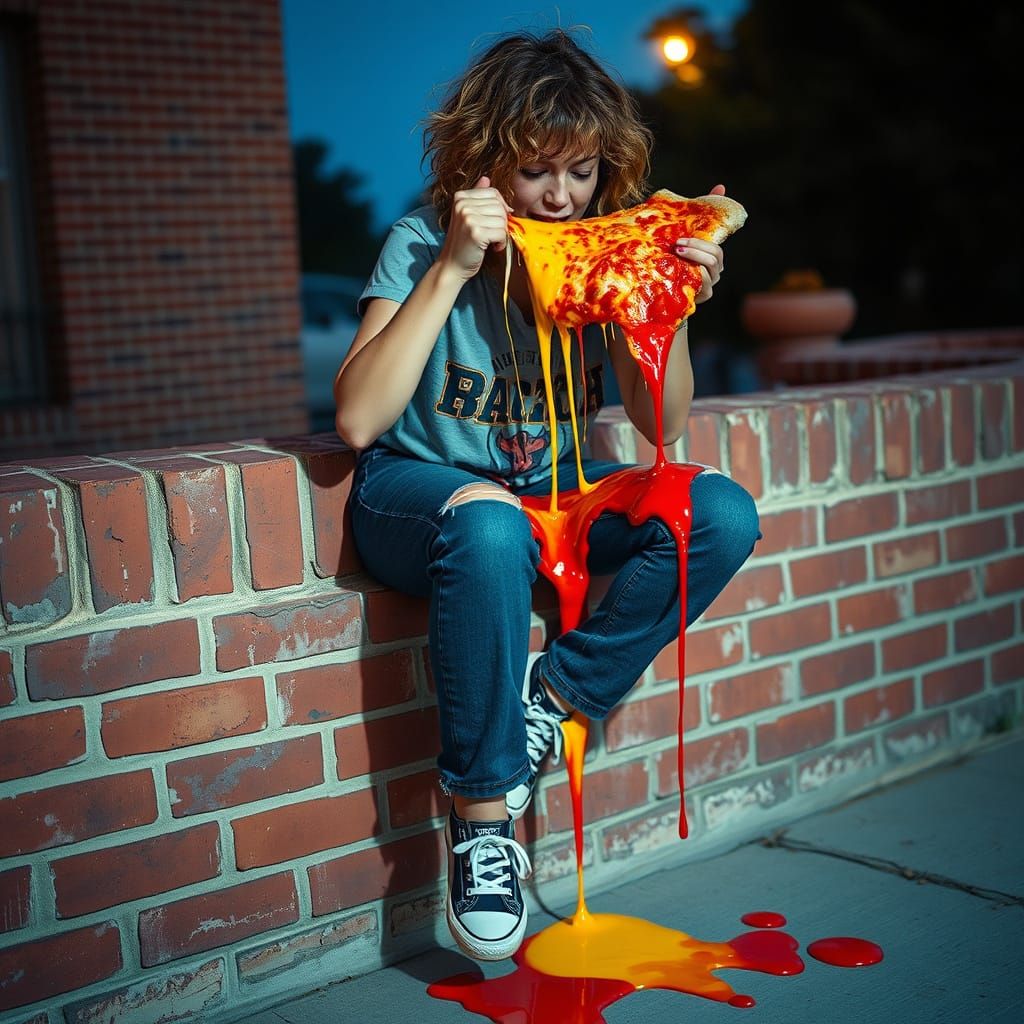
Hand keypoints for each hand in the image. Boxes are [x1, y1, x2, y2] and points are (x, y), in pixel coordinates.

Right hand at [441, 176, 512, 280]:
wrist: (452, 266)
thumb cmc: (463, 243)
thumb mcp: (468, 216)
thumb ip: (477, 196)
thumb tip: (486, 178)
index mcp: (460, 197)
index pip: (493, 192)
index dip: (500, 208)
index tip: (493, 222)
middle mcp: (462, 204)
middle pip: (499, 206)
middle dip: (501, 222)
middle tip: (491, 235)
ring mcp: (468, 218)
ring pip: (502, 219)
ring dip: (501, 234)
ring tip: (490, 242)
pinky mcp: (476, 233)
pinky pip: (501, 233)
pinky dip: (501, 243)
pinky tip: (491, 248)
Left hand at [673, 183, 726, 303]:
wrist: (666, 291)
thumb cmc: (677, 260)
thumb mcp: (685, 236)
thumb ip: (702, 212)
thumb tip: (721, 187)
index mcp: (713, 254)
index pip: (716, 244)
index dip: (705, 238)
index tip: (682, 238)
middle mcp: (715, 269)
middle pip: (715, 256)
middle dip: (697, 249)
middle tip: (677, 245)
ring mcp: (710, 283)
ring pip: (708, 270)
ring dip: (693, 261)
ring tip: (676, 256)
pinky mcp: (702, 296)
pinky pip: (702, 286)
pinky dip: (691, 277)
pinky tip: (677, 273)